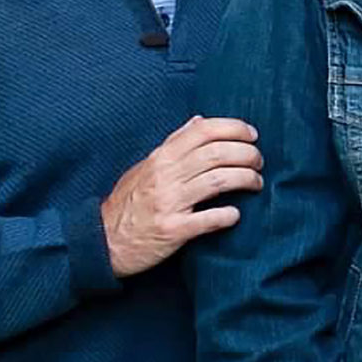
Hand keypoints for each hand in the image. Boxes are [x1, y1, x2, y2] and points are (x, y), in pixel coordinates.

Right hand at [100, 116, 262, 275]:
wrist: (102, 241)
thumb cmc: (128, 203)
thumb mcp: (146, 166)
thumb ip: (174, 144)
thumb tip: (199, 121)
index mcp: (161, 158)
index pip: (203, 130)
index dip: (233, 128)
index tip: (252, 134)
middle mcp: (165, 176)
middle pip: (217, 153)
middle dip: (247, 154)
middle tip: (259, 161)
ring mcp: (169, 203)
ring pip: (218, 181)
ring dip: (246, 179)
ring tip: (256, 183)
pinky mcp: (172, 230)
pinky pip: (208, 219)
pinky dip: (228, 215)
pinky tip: (236, 214)